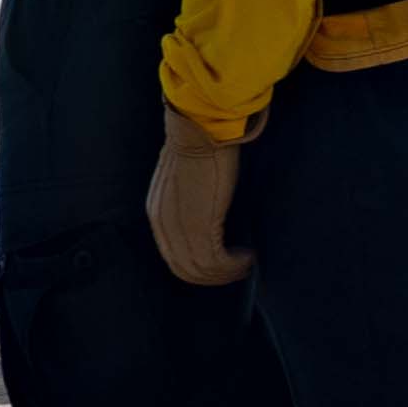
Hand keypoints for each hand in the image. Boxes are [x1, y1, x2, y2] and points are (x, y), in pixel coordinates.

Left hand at [147, 105, 252, 287]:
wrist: (199, 130)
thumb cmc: (199, 146)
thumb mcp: (185, 180)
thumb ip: (189, 201)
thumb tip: (208, 214)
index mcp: (158, 213)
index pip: (173, 256)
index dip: (199, 267)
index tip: (223, 264)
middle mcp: (163, 224)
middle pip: (185, 269)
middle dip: (214, 277)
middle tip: (240, 269)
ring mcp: (179, 227)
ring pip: (201, 270)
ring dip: (228, 272)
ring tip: (247, 263)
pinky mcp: (199, 226)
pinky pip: (216, 261)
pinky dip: (235, 264)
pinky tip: (249, 256)